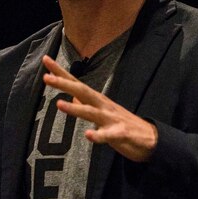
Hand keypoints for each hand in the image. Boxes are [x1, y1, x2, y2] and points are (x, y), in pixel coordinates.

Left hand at [41, 55, 157, 161]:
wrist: (151, 139)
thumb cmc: (123, 125)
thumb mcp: (102, 112)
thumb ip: (85, 105)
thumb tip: (71, 98)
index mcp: (97, 100)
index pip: (76, 83)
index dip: (60, 72)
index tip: (46, 59)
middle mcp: (103, 105)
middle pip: (81, 92)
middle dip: (64, 84)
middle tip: (46, 77)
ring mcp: (112, 119)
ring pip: (92, 112)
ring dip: (76, 109)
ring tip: (59, 104)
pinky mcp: (121, 134)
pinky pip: (109, 135)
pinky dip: (99, 135)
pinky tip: (88, 135)